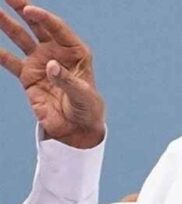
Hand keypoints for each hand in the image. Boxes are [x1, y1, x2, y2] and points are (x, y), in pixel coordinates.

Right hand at [0, 0, 104, 147]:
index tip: (28, 10)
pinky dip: (0, 53)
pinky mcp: (28, 76)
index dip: (43, 17)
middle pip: (37, 26)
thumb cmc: (88, 109)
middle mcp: (56, 52)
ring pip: (21, 38)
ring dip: (7, 24)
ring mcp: (40, 62)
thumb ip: (67, 80)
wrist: (77, 128)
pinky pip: (10, 62)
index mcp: (75, 52)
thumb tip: (50, 65)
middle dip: (23, 9)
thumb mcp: (83, 95)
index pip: (57, 28)